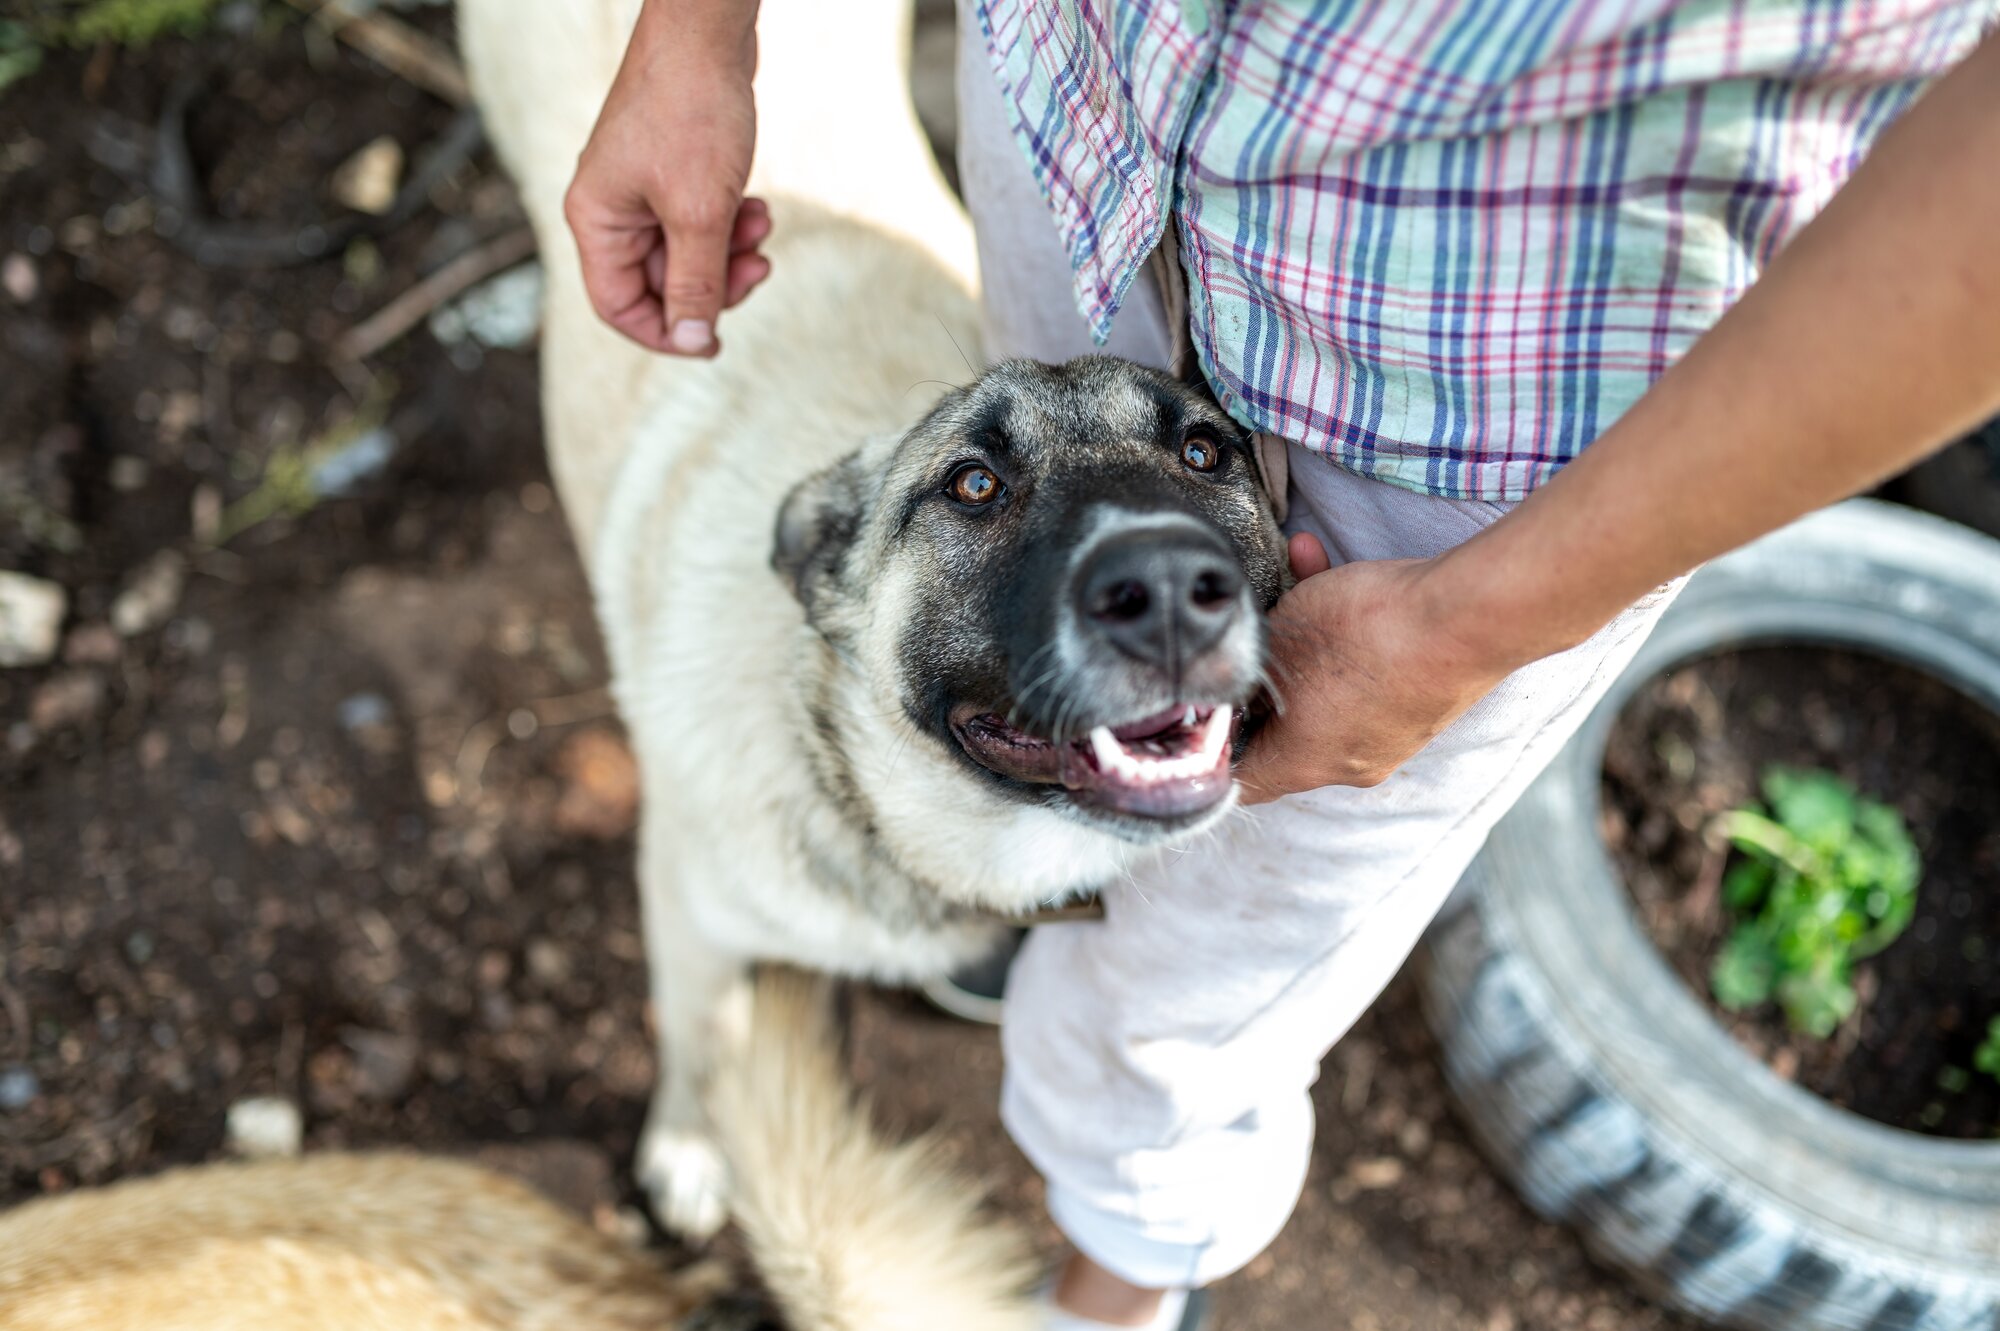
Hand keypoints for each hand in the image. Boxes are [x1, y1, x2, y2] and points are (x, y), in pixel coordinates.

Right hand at [565, 1, 770, 355]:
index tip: (714, 341)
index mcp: (597, 221)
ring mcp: (642, 190)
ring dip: (730, 253)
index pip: (619, 307)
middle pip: (660, 284)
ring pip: (688, 254)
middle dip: (714, 283)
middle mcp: (612, 208)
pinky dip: (731, 223)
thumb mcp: (699, 212)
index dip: (666, 333)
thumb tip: (691, 340)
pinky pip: (700, 221)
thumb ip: (696, 282)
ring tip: (759, 225)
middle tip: (758, 268)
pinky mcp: (673, 172)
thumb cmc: (692, 113)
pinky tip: (757, 205)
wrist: (706, 34)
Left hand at [1235, 534, 1514, 803]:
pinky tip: (1325, 570)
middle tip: (1243, 643)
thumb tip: (1236, 670)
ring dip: (1305, 639)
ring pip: (1326, 691)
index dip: (1208, 750)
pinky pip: (1368, 674)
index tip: (1196, 712)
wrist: (1468, 615)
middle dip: (1260, 681)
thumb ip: (1246, 660)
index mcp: (1302, 764)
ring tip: (1292, 584)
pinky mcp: (1421, 704)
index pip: (1238, 781)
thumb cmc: (1367, 633)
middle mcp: (1348, 762)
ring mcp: (1390, 736)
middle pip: (1283, 733)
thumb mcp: (1277, 636)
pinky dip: (1347, 634)